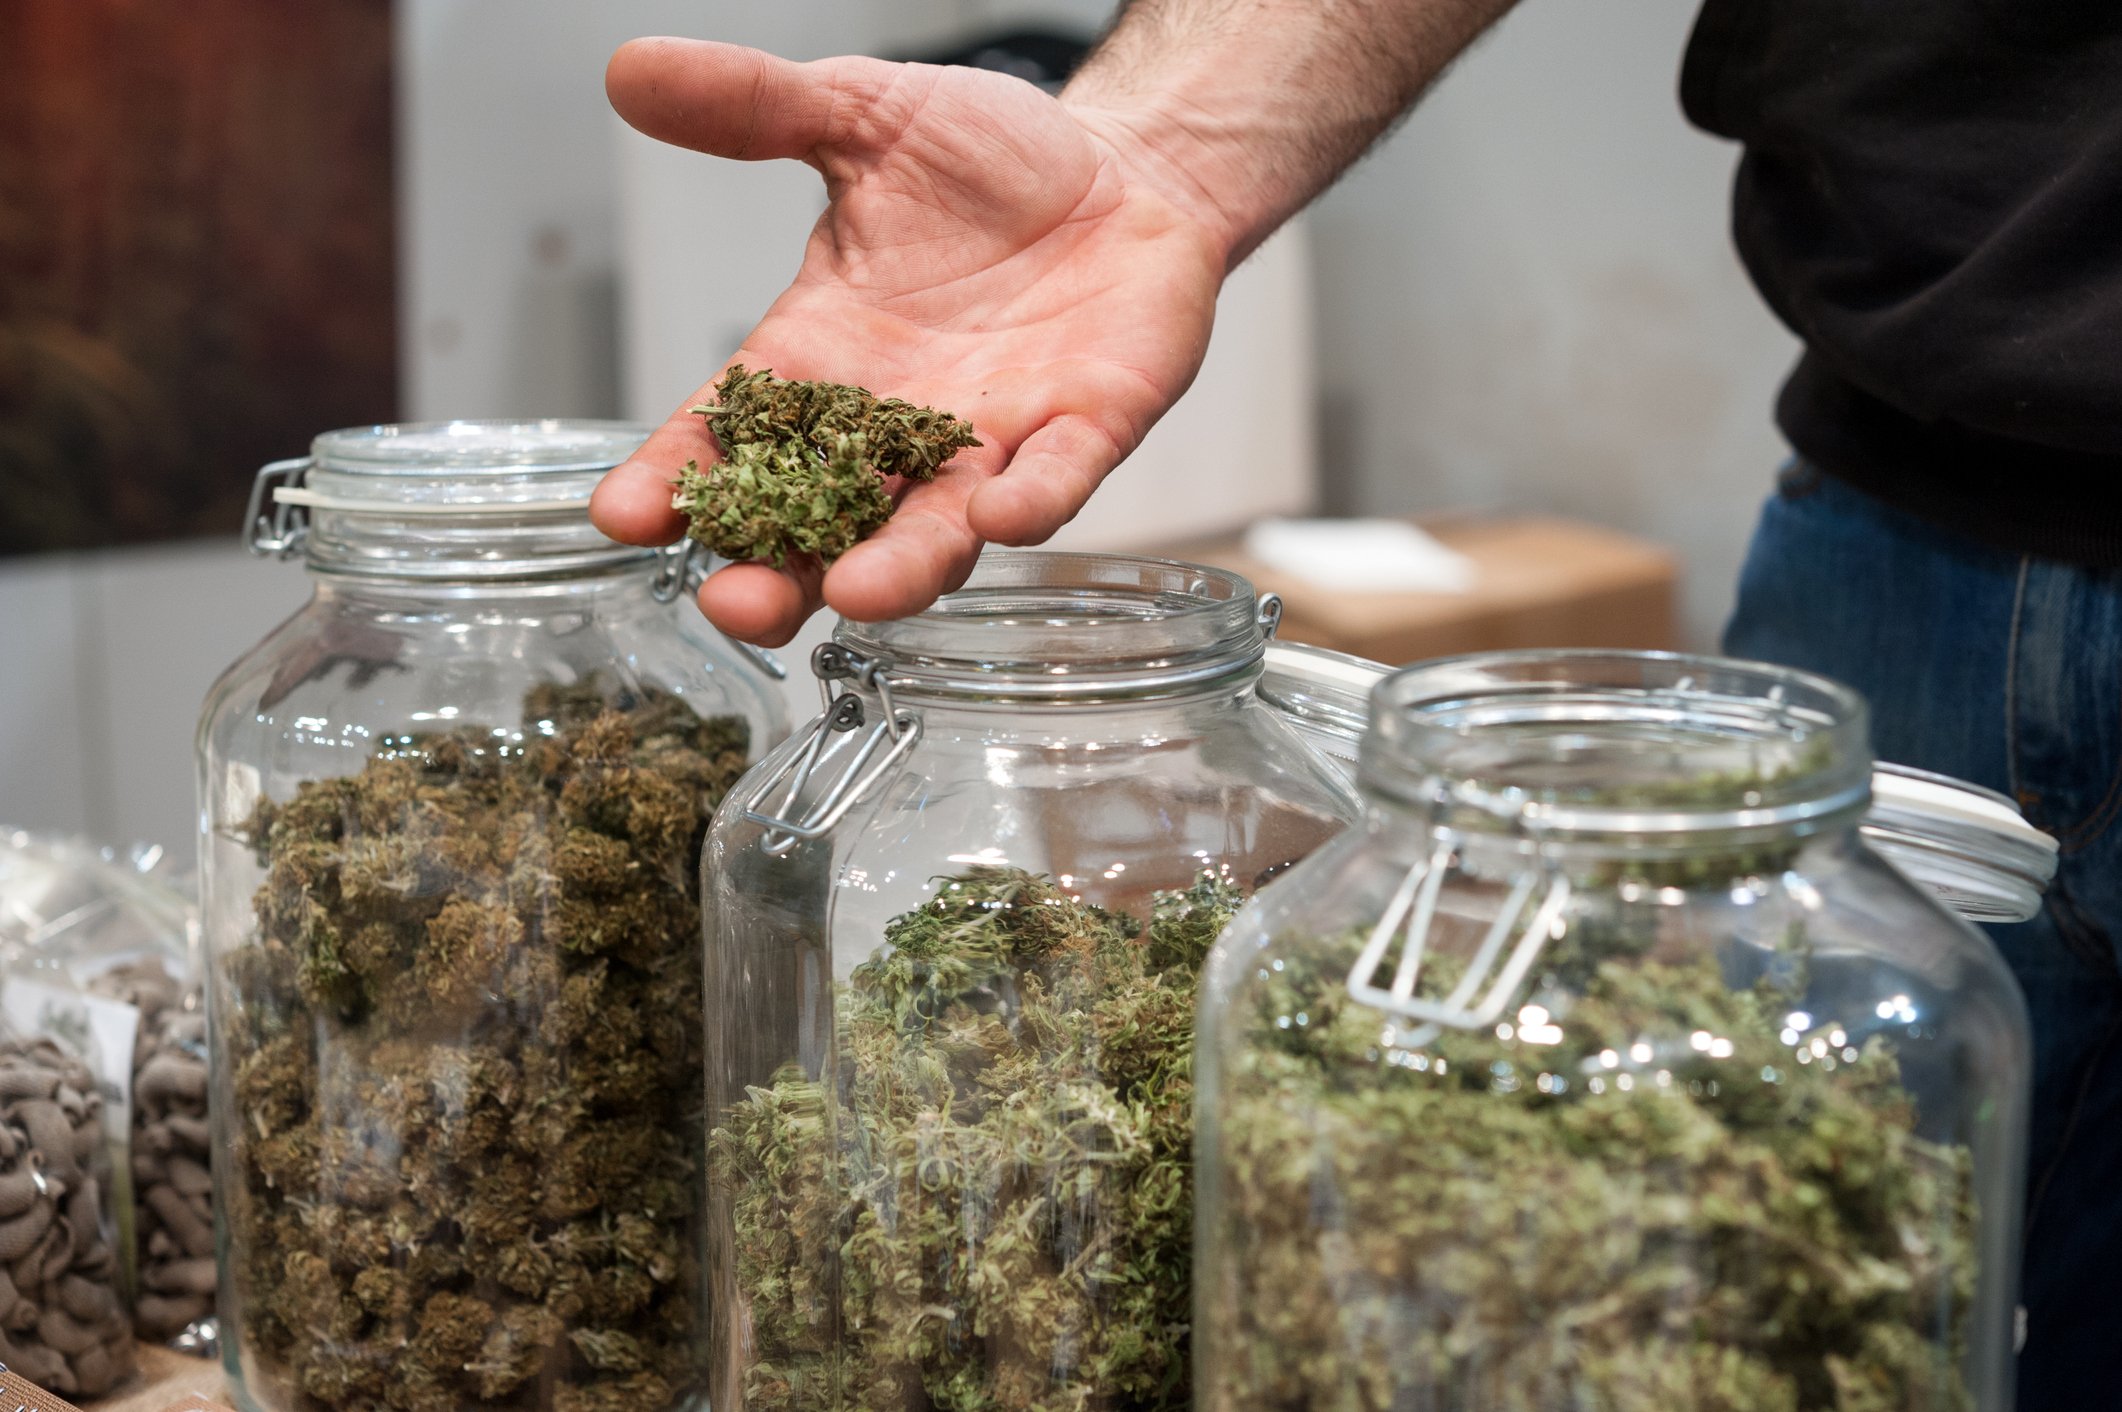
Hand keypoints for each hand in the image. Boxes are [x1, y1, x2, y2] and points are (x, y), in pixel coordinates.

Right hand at [589, 38, 1230, 644]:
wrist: (1122, 166)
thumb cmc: (988, 163)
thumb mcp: (860, 118)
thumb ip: (755, 107)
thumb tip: (632, 72)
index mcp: (825, 358)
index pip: (732, 431)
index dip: (677, 476)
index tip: (627, 517)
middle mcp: (898, 424)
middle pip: (822, 523)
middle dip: (779, 571)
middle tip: (734, 605)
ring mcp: (994, 437)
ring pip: (937, 529)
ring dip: (899, 568)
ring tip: (854, 593)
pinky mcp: (1090, 425)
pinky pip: (1058, 477)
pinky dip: (1033, 500)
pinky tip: (1002, 514)